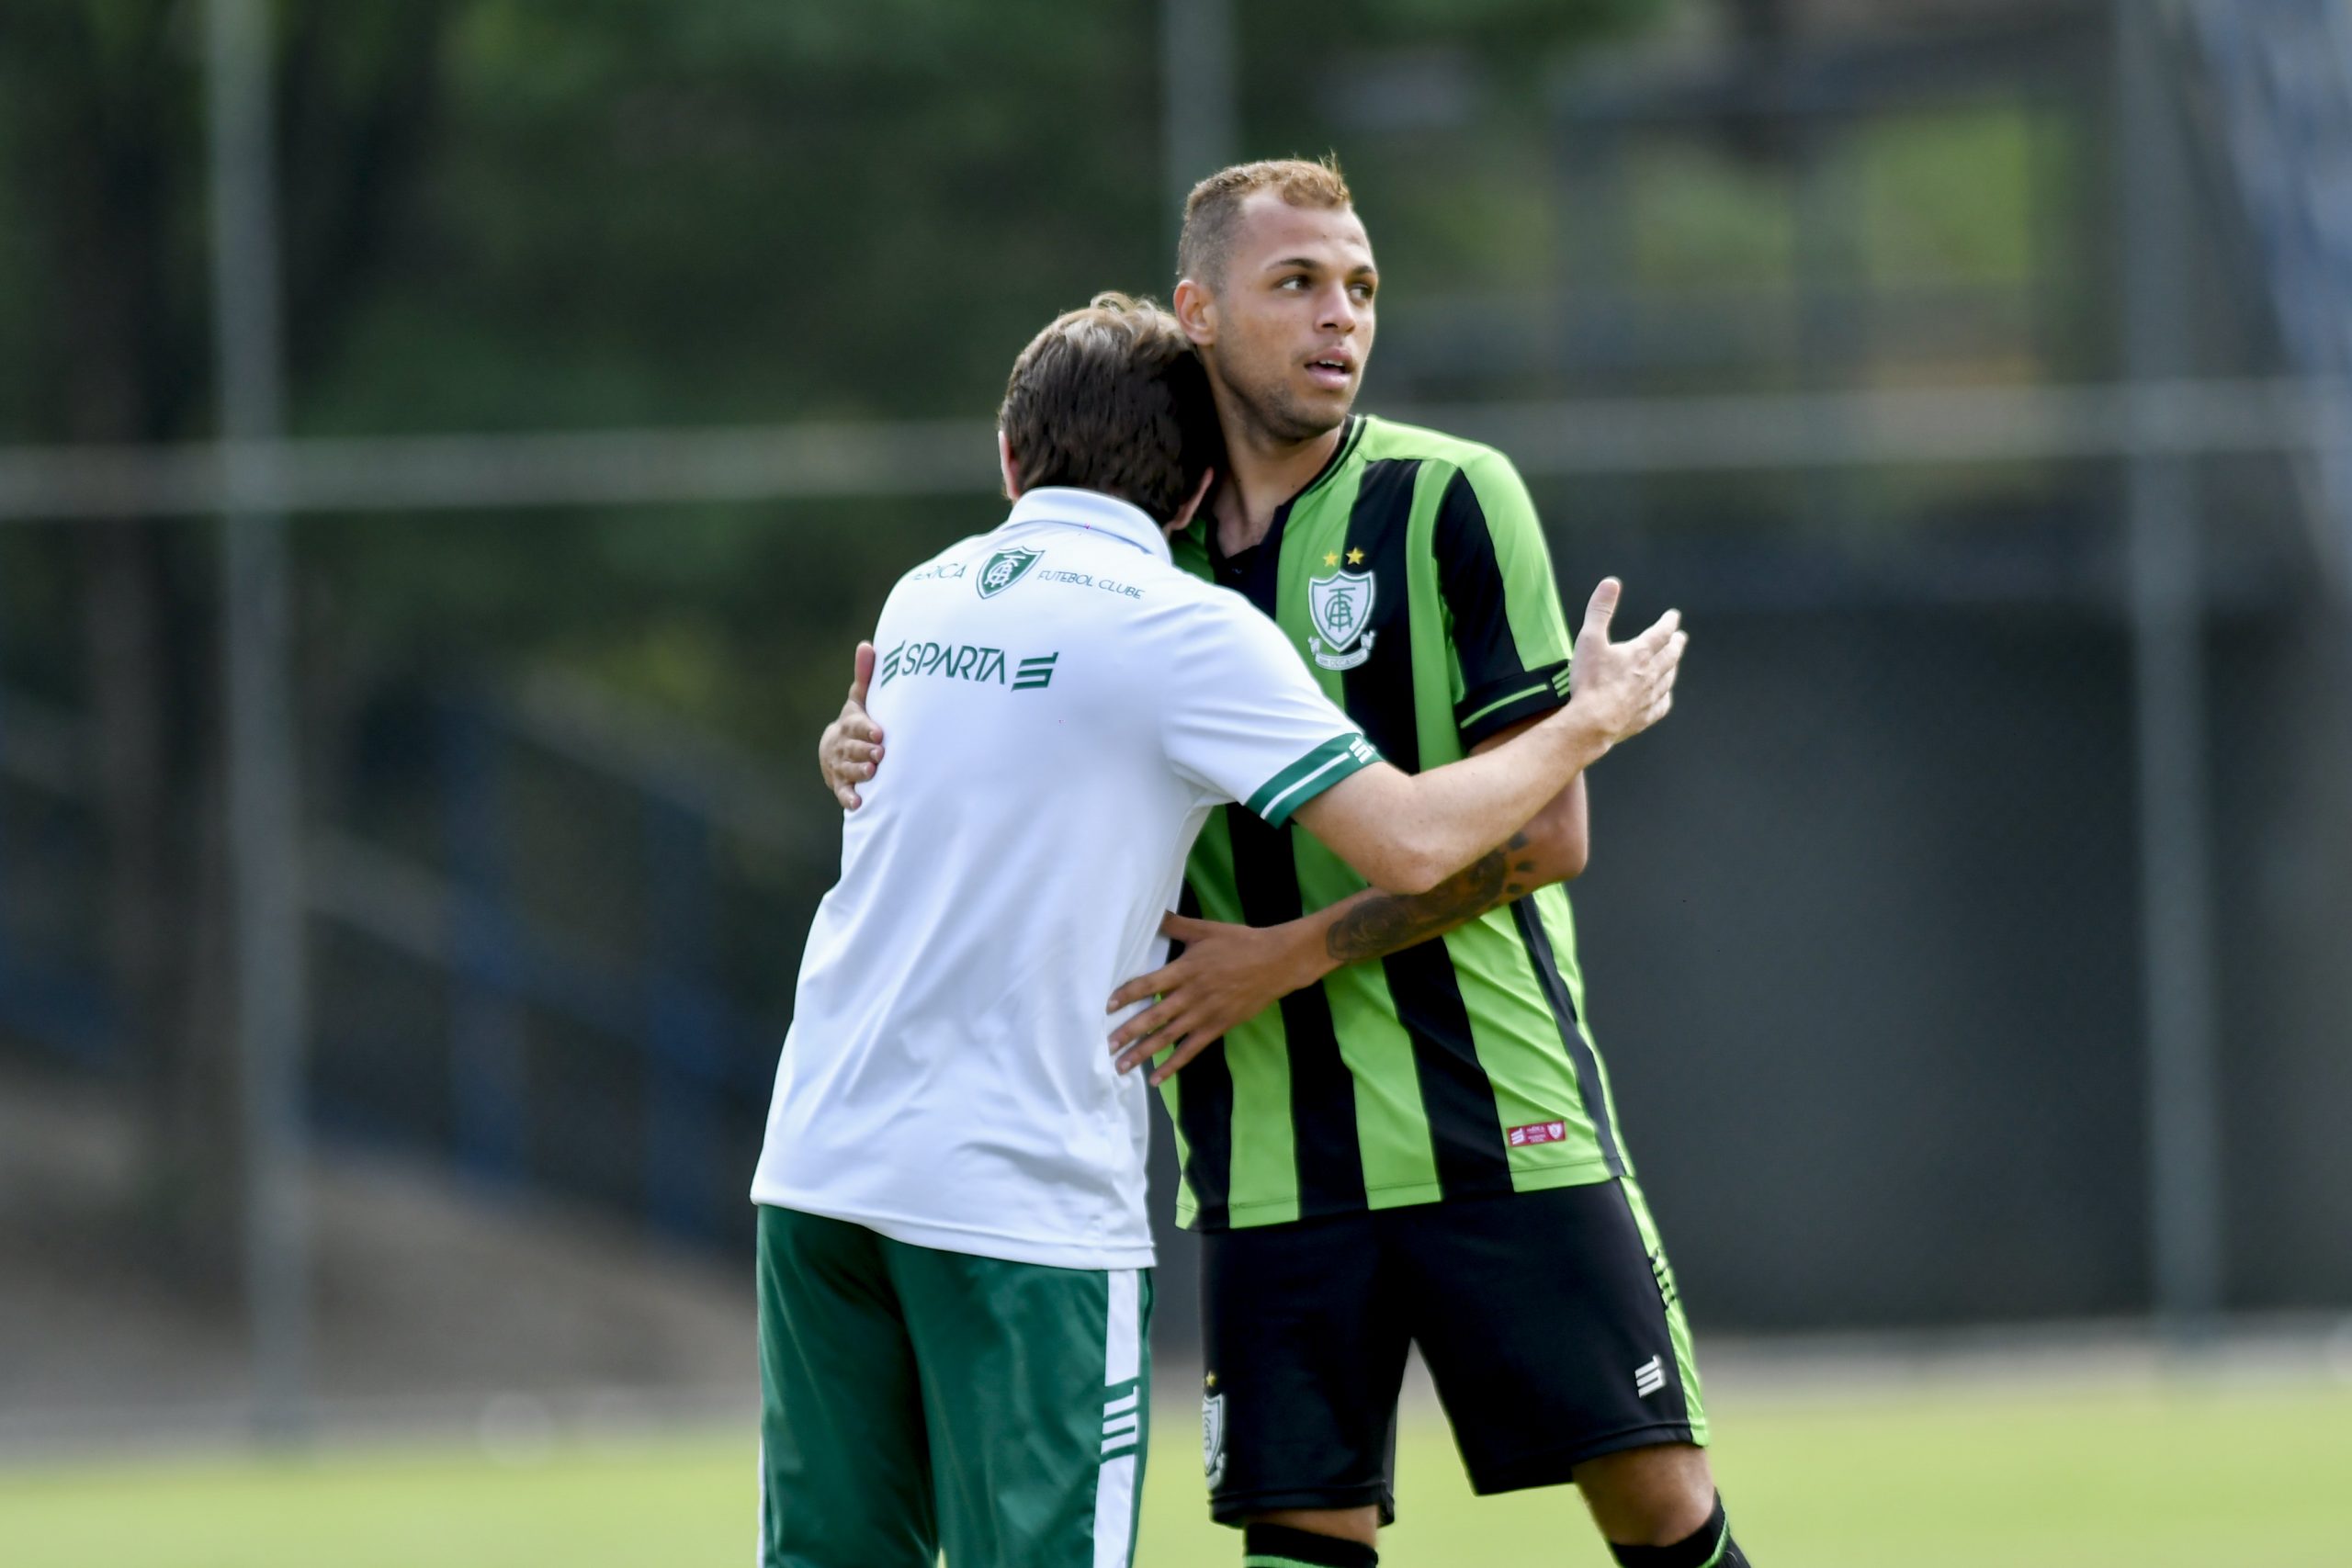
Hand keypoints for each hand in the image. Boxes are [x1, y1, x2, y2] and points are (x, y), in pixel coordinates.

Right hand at [819, 642, 882, 809]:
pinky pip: (844, 792)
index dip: (866, 729)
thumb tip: (867, 645)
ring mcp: (841, 765)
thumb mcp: (860, 699)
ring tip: (873, 772)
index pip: (857, 725)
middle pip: (853, 748)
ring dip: (860, 771)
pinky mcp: (841, 784)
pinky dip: (850, 798)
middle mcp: (843, 745)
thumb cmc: (857, 721)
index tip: (880, 732)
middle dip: (865, 750)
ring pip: (849, 769)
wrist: (834, 749)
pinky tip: (859, 803)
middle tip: (880, 753)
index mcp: (850, 724)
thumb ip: (866, 676)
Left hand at [1106, 911, 1324, 1085]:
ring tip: (1122, 1066)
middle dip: (1129, 1032)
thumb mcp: (1206, 929)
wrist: (1276, 962)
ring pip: (1168, 1037)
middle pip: (1154, 1017)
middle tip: (1107, 1046)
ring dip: (1144, 1053)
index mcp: (1186, 969)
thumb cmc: (1240, 942)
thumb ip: (1176, 924)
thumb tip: (1152, 911)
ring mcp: (1205, 1014)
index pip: (1149, 985)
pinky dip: (1173, 1065)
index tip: (1108, 1006)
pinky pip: (1191, 1050)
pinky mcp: (1217, 1027)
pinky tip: (1157, 1078)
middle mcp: (1192, 995)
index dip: (1127, 995)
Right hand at [1562, 578, 1685, 751]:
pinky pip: (1661, 705)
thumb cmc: (1590, 681)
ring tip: (1674, 663)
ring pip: (1668, 679)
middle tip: (1681, 638)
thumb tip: (1611, 583)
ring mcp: (1649, 697)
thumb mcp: (1590, 639)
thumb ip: (1600, 610)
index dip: (1668, 623)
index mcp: (1639, 653)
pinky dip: (1665, 697)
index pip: (1660, 633)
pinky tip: (1665, 697)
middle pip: (1669, 656)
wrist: (1592, 722)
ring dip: (1673, 668)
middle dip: (1676, 644)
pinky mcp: (1644, 717)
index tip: (1674, 616)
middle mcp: (1651, 674)